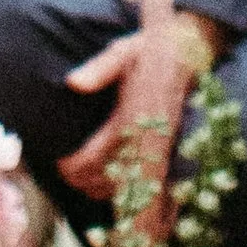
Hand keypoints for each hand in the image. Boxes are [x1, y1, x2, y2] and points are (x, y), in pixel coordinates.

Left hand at [55, 11, 227, 202]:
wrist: (186, 54)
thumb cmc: (147, 54)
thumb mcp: (121, 52)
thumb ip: (98, 69)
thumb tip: (73, 83)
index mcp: (132, 116)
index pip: (98, 154)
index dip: (75, 166)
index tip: (61, 165)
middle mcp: (147, 137)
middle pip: (112, 177)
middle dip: (86, 182)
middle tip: (68, 176)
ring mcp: (160, 146)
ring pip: (132, 185)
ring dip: (106, 190)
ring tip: (85, 185)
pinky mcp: (168, 149)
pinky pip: (153, 183)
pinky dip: (137, 194)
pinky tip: (118, 193)